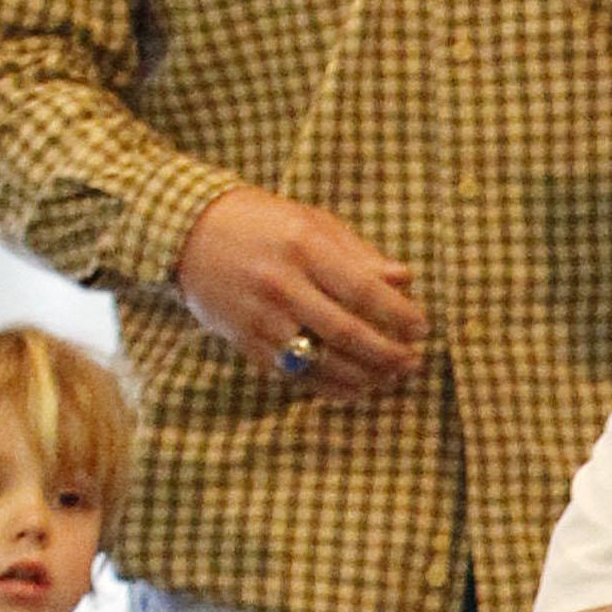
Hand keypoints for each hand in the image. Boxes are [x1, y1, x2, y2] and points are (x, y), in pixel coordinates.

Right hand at [177, 186, 428, 402]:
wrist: (189, 233)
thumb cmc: (263, 224)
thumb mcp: (313, 223)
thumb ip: (359, 254)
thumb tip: (404, 281)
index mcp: (303, 248)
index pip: (363, 290)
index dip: (399, 314)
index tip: (422, 328)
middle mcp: (282, 286)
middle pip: (347, 333)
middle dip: (388, 354)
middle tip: (414, 361)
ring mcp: (261, 319)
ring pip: (323, 361)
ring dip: (365, 376)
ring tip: (392, 377)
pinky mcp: (246, 343)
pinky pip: (296, 375)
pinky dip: (331, 387)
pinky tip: (357, 388)